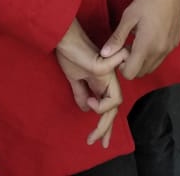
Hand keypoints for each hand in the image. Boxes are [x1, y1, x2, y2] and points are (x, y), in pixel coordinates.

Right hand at [55, 19, 128, 147]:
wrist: (64, 36)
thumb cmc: (69, 52)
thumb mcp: (74, 77)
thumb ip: (81, 91)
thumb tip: (86, 109)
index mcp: (101, 80)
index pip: (109, 105)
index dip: (105, 124)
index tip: (94, 138)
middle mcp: (108, 77)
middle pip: (114, 107)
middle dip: (106, 128)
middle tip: (97, 143)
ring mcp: (107, 72)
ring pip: (115, 102)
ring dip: (104, 120)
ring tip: (93, 133)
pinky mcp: (101, 68)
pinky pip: (109, 90)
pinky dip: (101, 103)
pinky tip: (89, 101)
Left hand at [100, 0, 179, 79]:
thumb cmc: (149, 1)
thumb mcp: (128, 17)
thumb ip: (117, 38)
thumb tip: (104, 54)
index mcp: (146, 47)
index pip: (130, 73)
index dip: (122, 66)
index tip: (121, 51)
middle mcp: (159, 52)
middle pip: (141, 73)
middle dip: (132, 64)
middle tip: (128, 45)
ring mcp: (168, 49)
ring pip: (151, 67)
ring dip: (142, 61)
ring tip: (138, 41)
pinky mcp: (174, 44)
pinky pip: (160, 58)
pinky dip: (152, 55)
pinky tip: (150, 37)